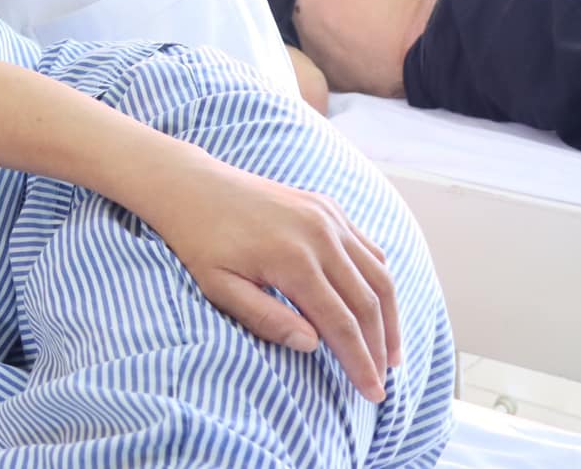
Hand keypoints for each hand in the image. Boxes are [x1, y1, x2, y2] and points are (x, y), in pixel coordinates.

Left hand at [145, 154, 402, 401]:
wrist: (190, 185)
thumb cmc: (199, 240)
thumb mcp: (218, 287)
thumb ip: (264, 318)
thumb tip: (312, 345)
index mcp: (293, 259)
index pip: (341, 324)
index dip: (360, 362)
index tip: (373, 394)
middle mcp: (320, 234)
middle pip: (367, 302)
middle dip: (378, 348)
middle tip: (383, 383)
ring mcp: (327, 216)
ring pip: (379, 275)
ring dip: (389, 318)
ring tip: (390, 354)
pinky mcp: (328, 206)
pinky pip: (368, 249)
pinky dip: (379, 281)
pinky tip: (377, 307)